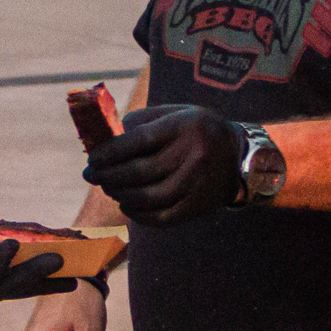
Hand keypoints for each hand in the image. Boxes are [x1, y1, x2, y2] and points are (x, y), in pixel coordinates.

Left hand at [0, 189, 70, 316]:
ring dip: (32, 274)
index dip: (29, 259)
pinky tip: (14, 249)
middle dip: (42, 277)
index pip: (2, 262)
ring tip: (60, 262)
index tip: (57, 252)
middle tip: (75, 274)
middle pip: (11, 281)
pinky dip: (1, 267)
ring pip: (4, 287)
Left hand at [86, 105, 247, 226]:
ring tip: (107, 188)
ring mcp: (198, 184)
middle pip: (141, 171)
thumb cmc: (197, 131)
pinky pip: (162, 217)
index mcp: (185, 126)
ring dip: (120, 195)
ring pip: (148, 197)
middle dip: (109, 175)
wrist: (240, 157)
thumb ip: (143, 120)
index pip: (139, 140)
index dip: (110, 152)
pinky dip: (138, 215)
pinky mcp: (198, 206)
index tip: (92, 159)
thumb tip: (106, 139)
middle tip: (91, 176)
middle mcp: (194, 155)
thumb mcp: (177, 113)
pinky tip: (126, 205)